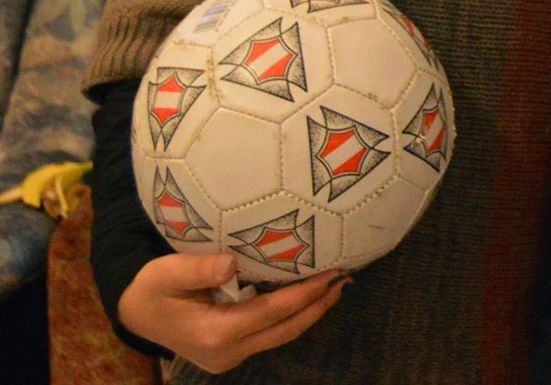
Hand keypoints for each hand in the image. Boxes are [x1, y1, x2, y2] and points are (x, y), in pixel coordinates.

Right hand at [118, 252, 346, 373]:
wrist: (135, 314)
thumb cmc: (152, 289)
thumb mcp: (166, 273)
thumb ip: (199, 269)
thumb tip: (232, 263)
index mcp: (215, 333)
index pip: (272, 312)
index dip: (305, 293)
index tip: (331, 273)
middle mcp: (228, 352)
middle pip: (284, 329)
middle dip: (318, 305)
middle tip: (345, 279)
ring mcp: (230, 357)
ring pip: (281, 336)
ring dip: (309, 312)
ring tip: (335, 286)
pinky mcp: (231, 353)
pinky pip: (270, 335)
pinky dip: (291, 316)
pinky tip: (307, 298)